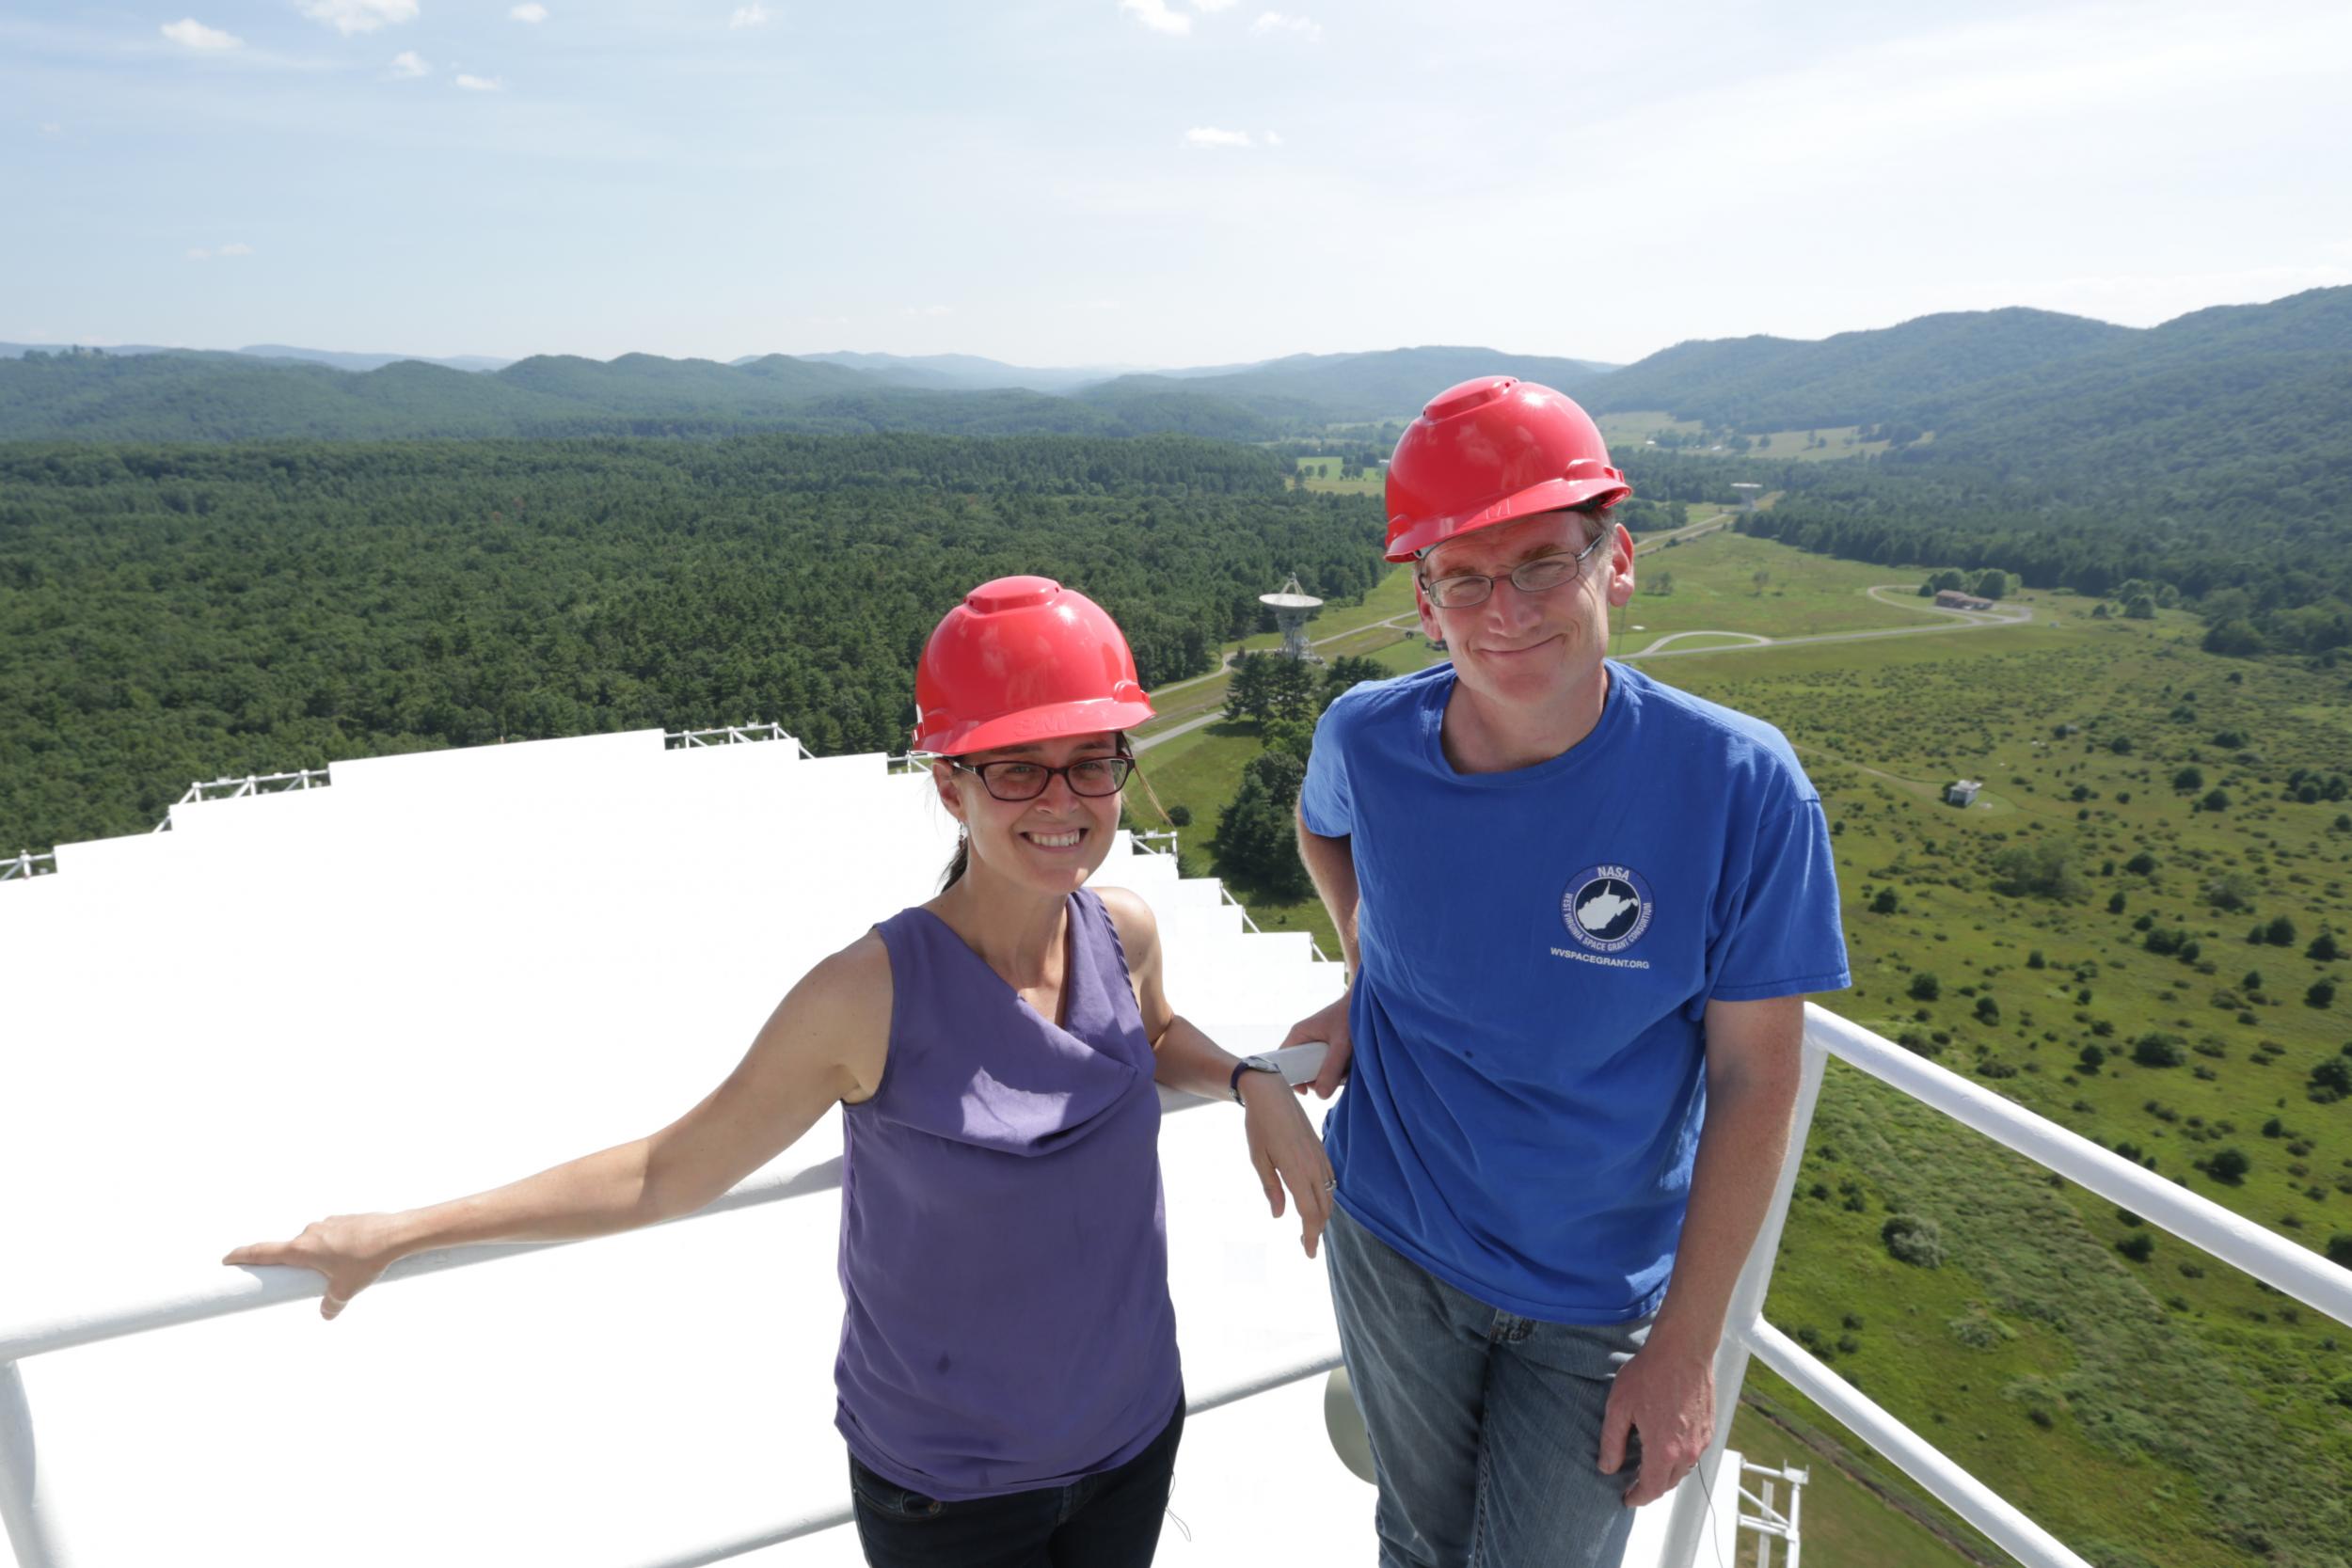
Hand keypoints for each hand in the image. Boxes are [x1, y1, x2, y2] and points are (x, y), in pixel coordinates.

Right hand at [223, 1213, 403, 1320]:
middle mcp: (309, 1232)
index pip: (263, 1252)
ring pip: (314, 1244)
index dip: (243, 1256)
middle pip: (290, 1251)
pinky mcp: (344, 1220)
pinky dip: (335, 1248)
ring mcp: (327, 1223)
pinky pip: (331, 1237)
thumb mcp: (346, 1289)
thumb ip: (331, 1305)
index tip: (227, 1259)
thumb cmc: (367, 1260)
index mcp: (301, 1249)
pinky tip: (355, 1257)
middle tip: (292, 1279)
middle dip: (292, 1266)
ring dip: (318, 1258)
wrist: (396, 1233)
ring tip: (340, 1270)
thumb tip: (327, 1314)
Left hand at [1238, 1071, 1334, 1258]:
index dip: (1311, 1236)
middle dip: (1317, 1230)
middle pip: (1323, 1208)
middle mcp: (1313, 1166)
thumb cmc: (1259, 1126)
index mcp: (1296, 1171)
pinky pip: (1330, 1179)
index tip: (1309, 1253)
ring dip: (1323, 1214)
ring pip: (1329, 1194)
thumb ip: (1271, 1188)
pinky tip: (1318, 1201)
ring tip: (1311, 1227)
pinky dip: (1327, 1196)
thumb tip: (1279, 1215)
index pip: (1309, 1213)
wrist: (1271, 1093)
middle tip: (1307, 1246)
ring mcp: (1319, 1156)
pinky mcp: (1320, 1148)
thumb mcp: (1258, 1159)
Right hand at [1279, 985, 1352, 1099]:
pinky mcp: (1330, 1051)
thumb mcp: (1341, 1043)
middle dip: (1318, 1079)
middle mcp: (1305, 1042)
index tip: (1305, 1090)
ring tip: (1348, 1067)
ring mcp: (1318, 1047)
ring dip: (1333, 1076)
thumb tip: (1320, 1095)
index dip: (1290, 1078)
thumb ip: (1331, 1068)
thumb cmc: (1351, 1015)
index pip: (1282, 1061)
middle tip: (1334, 1078)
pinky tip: (1352, 1066)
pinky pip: (1330, 1069)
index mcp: (1299, 1035)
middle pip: (1302, 1070)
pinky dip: (1341, 1072)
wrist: (1370, 1004)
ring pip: (1318, 1072)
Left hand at [1597, 1335, 1714, 1506]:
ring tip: (1647, 1464)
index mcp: (1664, 1450)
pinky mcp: (1709, 1427)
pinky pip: (1693, 1453)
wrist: (1683, 1349)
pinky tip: (1666, 1444)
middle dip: (1650, 1488)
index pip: (1651, 1489)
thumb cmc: (1651, 1373)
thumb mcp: (1619, 1407)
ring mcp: (1701, 1439)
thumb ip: (1612, 1442)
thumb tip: (1607, 1467)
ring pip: (1683, 1470)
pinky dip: (1679, 1458)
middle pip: (1669, 1484)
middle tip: (1633, 1484)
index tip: (1626, 1499)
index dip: (1636, 1498)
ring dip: (1666, 1473)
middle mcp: (1687, 1450)